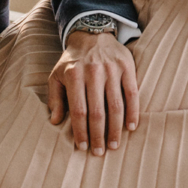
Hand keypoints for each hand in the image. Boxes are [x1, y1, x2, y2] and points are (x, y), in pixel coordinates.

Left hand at [48, 31, 139, 153]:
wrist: (91, 34)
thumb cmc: (72, 60)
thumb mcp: (57, 75)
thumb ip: (55, 98)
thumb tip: (55, 121)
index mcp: (74, 75)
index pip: (79, 110)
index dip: (81, 131)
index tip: (83, 147)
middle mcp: (93, 72)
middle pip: (97, 111)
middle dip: (98, 135)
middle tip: (99, 152)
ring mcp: (111, 69)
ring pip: (116, 105)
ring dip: (115, 128)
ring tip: (113, 145)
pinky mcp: (127, 67)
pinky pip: (132, 93)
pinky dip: (132, 112)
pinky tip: (131, 127)